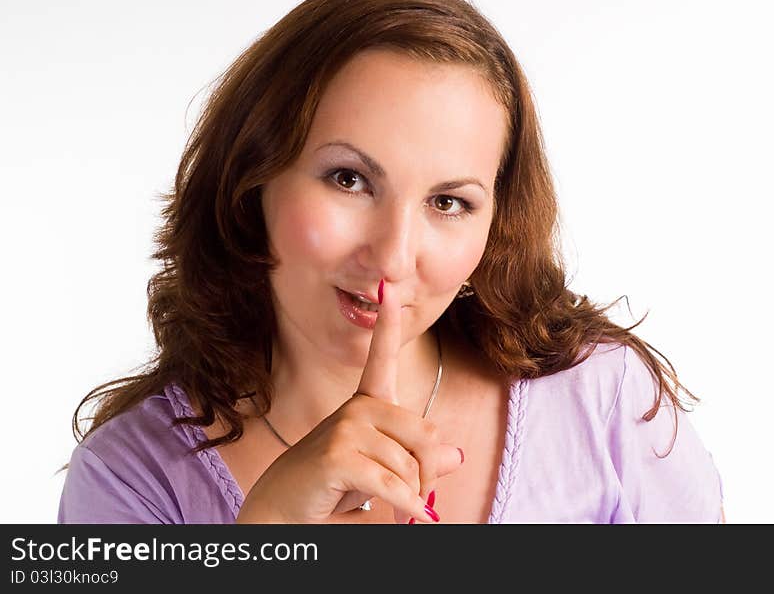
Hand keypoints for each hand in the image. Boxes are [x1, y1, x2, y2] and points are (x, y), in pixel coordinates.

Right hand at [237, 279, 461, 523]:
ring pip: (409, 464)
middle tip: (418, 502)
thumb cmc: (333, 493)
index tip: (388, 288)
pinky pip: (391, 483)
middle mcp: (356, 410)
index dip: (387, 324)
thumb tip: (455, 454)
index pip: (380, 360)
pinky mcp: (337, 454)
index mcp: (365, 406)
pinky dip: (406, 506)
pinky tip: (412, 518)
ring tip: (396, 514)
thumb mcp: (382, 473)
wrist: (284, 519)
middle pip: (424, 434)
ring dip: (410, 498)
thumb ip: (416, 460)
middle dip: (427, 474)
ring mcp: (344, 428)